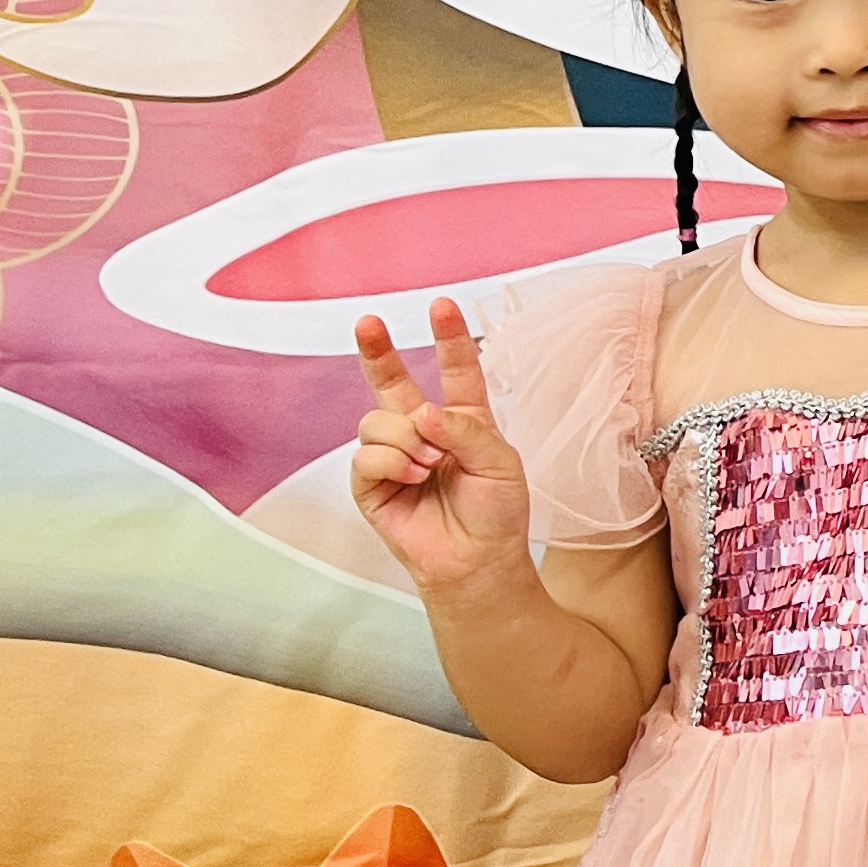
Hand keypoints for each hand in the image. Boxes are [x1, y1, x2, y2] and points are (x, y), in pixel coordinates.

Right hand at [349, 300, 534, 599]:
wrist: (478, 561)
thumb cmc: (498, 513)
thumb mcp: (501, 462)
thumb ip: (467, 430)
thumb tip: (423, 412)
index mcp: (463, 420)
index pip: (455, 371)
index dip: (449, 338)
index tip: (442, 305)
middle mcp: (424, 432)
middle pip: (392, 383)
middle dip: (377, 351)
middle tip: (367, 322)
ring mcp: (394, 456)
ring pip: (377, 420)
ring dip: (406, 438)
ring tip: (430, 465)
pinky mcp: (371, 484)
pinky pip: (366, 455)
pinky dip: (392, 462)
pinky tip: (413, 477)